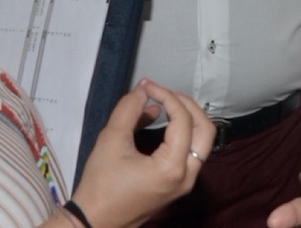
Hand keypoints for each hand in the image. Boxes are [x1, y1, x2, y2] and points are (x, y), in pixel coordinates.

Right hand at [72, 79, 213, 227]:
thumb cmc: (101, 184)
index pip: (183, 120)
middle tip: (163, 92)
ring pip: (203, 141)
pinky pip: (192, 151)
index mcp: (172, 168)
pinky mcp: (180, 184)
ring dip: (188, 118)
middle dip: (186, 105)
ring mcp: (186, 183)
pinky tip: (163, 119)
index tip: (147, 86)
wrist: (95, 221)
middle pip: (205, 129)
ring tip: (165, 102)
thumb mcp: (110, 140)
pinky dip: (184, 132)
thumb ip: (129, 109)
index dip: (167, 95)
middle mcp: (187, 176)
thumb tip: (144, 90)